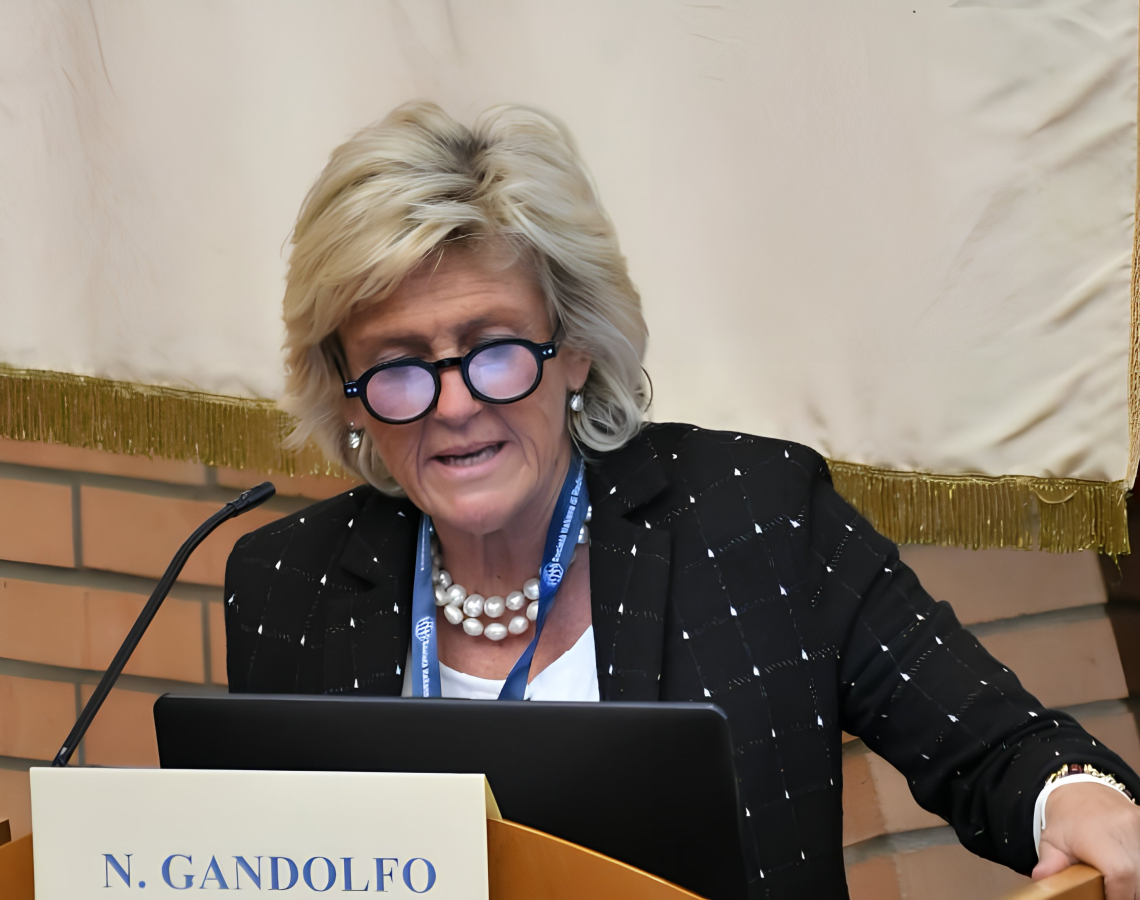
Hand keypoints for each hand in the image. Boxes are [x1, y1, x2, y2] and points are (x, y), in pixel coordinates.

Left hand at [1033, 781, 1139, 899]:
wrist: (1080, 788)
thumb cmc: (1065, 820)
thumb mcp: (1051, 842)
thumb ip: (1050, 864)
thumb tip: (1040, 879)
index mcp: (1096, 836)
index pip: (1120, 874)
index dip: (1119, 896)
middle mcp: (1123, 828)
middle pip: (1138, 877)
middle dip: (1129, 892)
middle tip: (1112, 893)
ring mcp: (1139, 826)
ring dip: (1137, 881)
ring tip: (1120, 884)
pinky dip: (1139, 866)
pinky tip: (1130, 871)